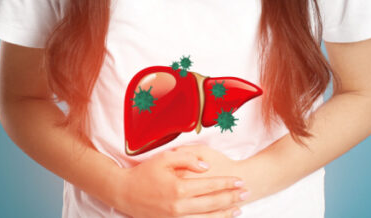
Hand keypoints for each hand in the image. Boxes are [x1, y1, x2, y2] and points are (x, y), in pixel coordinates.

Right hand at [113, 148, 245, 216]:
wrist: (124, 193)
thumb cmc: (144, 173)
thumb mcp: (164, 158)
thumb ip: (188, 160)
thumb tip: (207, 167)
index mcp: (179, 188)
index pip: (211, 186)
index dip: (227, 184)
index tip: (240, 181)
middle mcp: (179, 207)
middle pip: (213, 203)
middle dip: (232, 198)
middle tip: (246, 193)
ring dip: (225, 214)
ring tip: (239, 209)